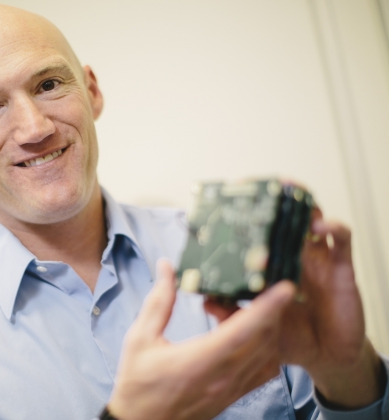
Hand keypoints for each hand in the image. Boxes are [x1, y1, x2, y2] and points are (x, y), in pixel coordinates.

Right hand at [108, 260, 295, 419]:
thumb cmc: (138, 382)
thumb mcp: (140, 338)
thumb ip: (159, 301)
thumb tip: (166, 267)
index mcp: (199, 361)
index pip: (243, 331)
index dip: (266, 308)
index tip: (285, 288)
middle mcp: (223, 377)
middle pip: (263, 339)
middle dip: (268, 309)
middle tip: (254, 289)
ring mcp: (232, 389)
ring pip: (267, 354)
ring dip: (266, 327)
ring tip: (245, 309)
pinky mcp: (234, 396)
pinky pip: (263, 371)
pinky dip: (266, 349)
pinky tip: (249, 335)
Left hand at [206, 209, 384, 408]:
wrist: (325, 356)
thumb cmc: (289, 335)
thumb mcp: (254, 325)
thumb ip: (232, 314)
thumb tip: (206, 301)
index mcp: (270, 264)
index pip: (258, 232)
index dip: (247, 214)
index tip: (230, 198)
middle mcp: (293, 255)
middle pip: (284, 216)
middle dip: (272, 197)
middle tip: (259, 184)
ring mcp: (318, 258)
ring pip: (312, 218)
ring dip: (301, 201)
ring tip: (288, 190)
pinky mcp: (341, 268)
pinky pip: (341, 239)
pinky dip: (333, 227)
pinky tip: (320, 225)